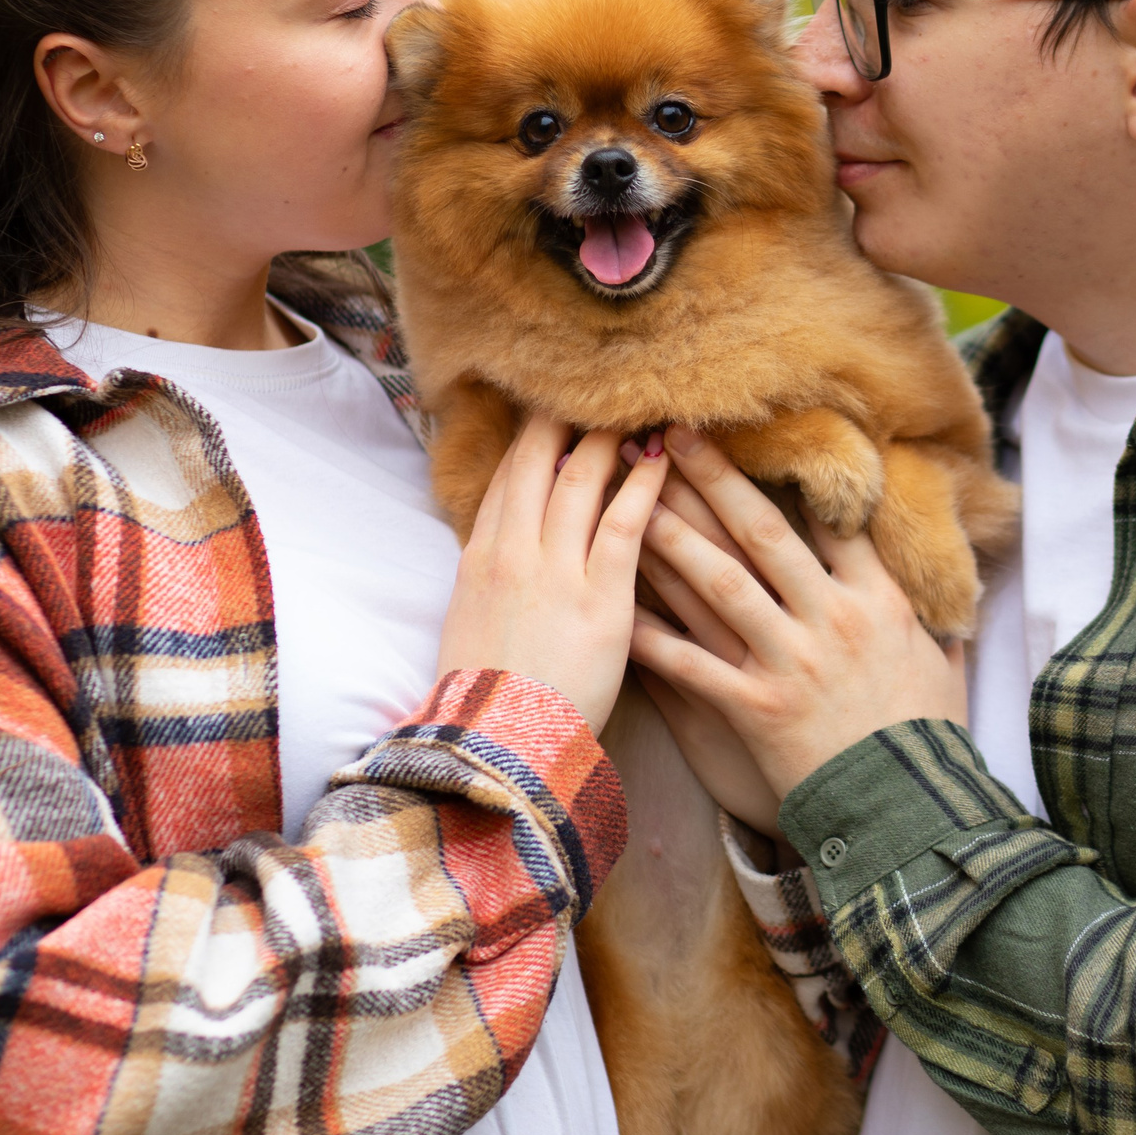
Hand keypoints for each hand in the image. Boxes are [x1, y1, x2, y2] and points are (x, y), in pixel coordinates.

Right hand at [437, 415, 667, 731]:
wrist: (496, 749)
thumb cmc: (488, 703)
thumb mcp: (470, 628)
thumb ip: (490, 581)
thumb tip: (502, 552)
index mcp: (479, 560)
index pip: (506, 479)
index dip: (531, 440)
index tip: (552, 409)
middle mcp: (511, 553)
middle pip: (536, 463)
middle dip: (564, 418)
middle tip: (595, 385)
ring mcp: (554, 572)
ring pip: (580, 481)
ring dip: (609, 439)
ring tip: (636, 408)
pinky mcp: (599, 599)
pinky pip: (625, 525)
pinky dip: (644, 485)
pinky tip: (665, 459)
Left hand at [631, 426, 965, 802]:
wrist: (909, 816)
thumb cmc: (927, 744)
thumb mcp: (944, 672)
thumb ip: (936, 627)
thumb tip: (952, 593)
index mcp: (879, 602)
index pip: (831, 519)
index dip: (789, 471)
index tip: (754, 432)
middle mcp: (831, 620)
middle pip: (763, 533)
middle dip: (713, 479)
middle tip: (671, 434)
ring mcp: (791, 663)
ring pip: (720, 583)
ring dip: (671, 535)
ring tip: (631, 496)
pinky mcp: (756, 710)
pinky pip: (692, 664)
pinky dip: (653, 634)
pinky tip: (618, 603)